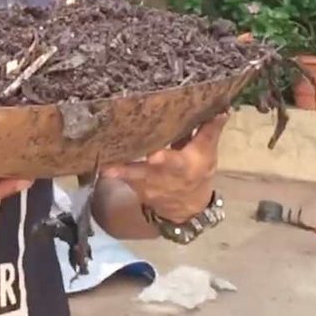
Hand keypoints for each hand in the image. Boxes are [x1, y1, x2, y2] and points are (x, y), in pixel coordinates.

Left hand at [99, 111, 228, 223]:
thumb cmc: (198, 174)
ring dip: (115, 167)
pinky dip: (110, 167)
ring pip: (129, 173)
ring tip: (100, 156)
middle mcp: (163, 177)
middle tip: (113, 155)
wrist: (186, 208)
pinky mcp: (133, 185)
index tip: (155, 154)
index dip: (166, 159)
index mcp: (184, 167)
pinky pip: (120, 174)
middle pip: (146, 170)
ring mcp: (145, 183)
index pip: (177, 162)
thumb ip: (210, 131)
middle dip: (131, 166)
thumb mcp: (208, 154)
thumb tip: (222, 107)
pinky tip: (93, 155)